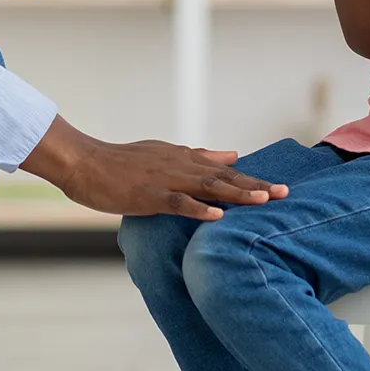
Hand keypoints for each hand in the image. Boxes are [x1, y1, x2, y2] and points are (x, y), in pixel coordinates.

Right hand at [22, 117, 287, 222]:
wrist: (85, 163)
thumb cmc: (121, 163)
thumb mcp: (164, 153)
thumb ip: (199, 156)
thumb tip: (232, 155)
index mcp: (184, 158)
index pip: (225, 170)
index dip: (252, 179)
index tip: (278, 187)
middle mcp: (180, 165)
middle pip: (224, 177)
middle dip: (255, 186)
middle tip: (284, 193)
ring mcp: (165, 179)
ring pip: (207, 186)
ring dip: (236, 193)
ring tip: (262, 200)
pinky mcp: (149, 195)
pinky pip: (177, 202)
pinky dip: (198, 209)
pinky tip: (217, 216)